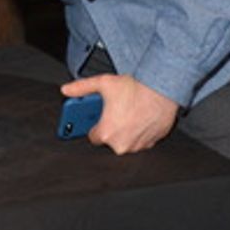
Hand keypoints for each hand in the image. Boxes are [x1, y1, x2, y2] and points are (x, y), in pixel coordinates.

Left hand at [60, 74, 177, 153]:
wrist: (162, 90)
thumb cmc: (136, 89)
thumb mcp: (103, 83)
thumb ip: (82, 88)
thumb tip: (67, 90)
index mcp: (105, 133)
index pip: (93, 136)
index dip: (95, 124)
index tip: (98, 118)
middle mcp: (121, 144)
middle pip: (110, 139)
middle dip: (111, 126)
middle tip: (116, 111)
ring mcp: (137, 146)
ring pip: (126, 140)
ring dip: (126, 130)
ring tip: (129, 111)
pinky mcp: (151, 143)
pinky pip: (141, 140)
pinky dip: (140, 131)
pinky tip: (140, 116)